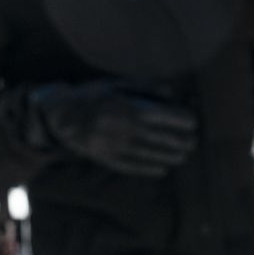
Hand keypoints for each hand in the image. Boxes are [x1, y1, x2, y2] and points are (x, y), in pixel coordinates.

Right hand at [29, 81, 198, 177]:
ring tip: (182, 156)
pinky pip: (135, 166)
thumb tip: (172, 92)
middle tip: (191, 142)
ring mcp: (118, 147)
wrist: (61, 115)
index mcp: (131, 109)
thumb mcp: (116, 85)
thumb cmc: (92, 96)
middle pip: (164, 138)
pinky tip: (162, 169)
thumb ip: (144, 86)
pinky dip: (150, 169)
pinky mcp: (108, 159)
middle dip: (182, 141)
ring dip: (170, 156)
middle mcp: (127, 130)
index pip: (168, 117)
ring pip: (152, 154)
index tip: (192, 123)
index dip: (184, 120)